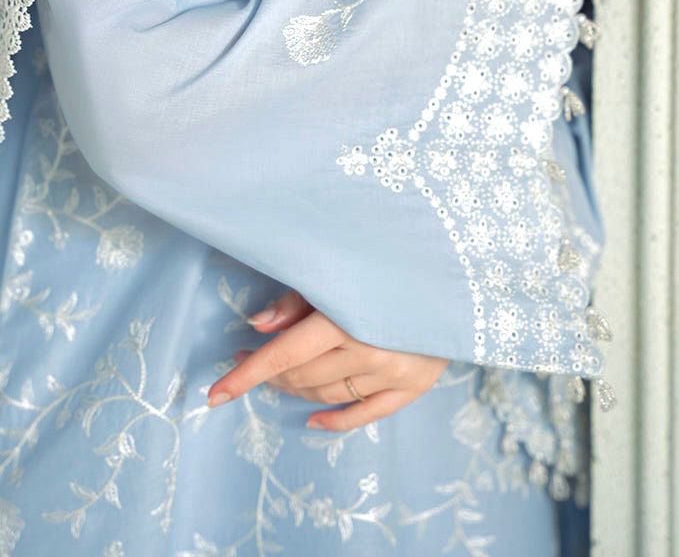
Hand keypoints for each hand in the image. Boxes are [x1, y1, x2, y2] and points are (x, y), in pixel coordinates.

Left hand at [207, 289, 449, 430]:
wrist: (461, 271)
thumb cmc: (392, 259)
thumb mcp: (340, 267)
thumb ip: (298, 299)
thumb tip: (257, 327)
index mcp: (347, 318)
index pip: (284, 355)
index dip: (246, 375)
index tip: (214, 394)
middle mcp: (370, 352)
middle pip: (302, 377)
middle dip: (267, 374)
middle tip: (245, 361)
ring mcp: (394, 374)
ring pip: (326, 396)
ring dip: (295, 390)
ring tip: (276, 377)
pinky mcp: (414, 387)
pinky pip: (366, 416)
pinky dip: (334, 422)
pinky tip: (311, 421)